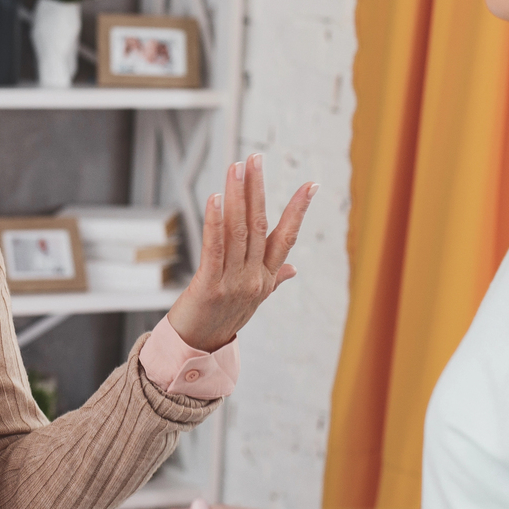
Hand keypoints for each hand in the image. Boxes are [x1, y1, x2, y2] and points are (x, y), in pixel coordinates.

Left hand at [166, 155, 313, 351]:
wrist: (197, 350)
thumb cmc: (222, 320)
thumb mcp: (253, 300)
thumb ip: (274, 279)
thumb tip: (294, 267)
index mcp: (266, 278)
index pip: (287, 237)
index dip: (298, 210)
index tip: (311, 184)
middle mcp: (254, 278)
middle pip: (260, 226)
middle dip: (257, 189)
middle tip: (255, 158)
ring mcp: (233, 282)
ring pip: (238, 231)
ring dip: (237, 196)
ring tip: (236, 167)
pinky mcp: (209, 286)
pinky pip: (214, 248)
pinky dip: (215, 221)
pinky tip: (215, 198)